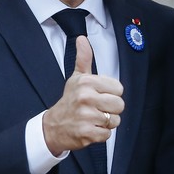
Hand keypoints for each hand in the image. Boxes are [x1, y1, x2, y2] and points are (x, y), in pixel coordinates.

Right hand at [43, 36, 123, 155]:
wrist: (54, 126)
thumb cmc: (70, 100)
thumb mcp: (77, 78)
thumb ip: (84, 59)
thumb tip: (82, 39)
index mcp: (86, 82)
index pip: (119, 88)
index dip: (111, 94)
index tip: (100, 95)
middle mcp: (86, 97)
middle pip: (119, 105)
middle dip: (111, 109)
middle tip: (97, 109)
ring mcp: (86, 116)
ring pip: (115, 120)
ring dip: (107, 122)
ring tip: (93, 118)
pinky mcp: (87, 133)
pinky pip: (108, 134)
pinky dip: (101, 134)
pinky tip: (91, 128)